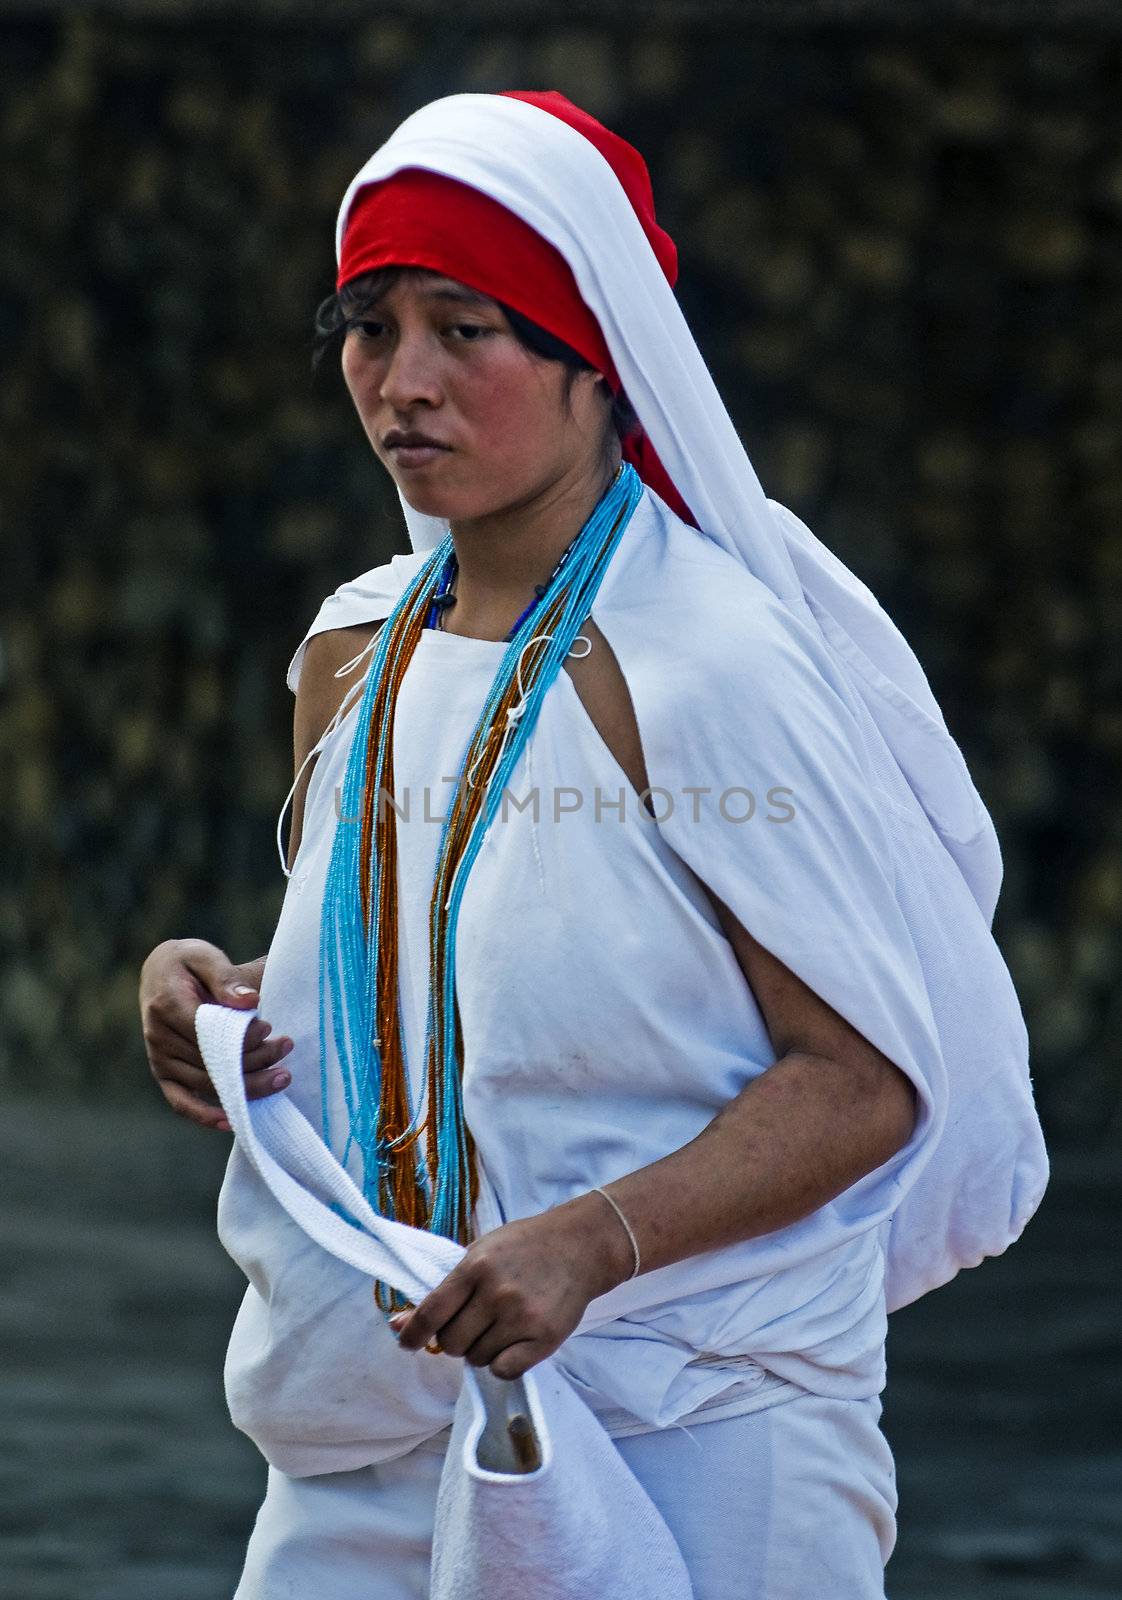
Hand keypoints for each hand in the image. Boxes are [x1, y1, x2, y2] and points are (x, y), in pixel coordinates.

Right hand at [139, 938, 291, 1131]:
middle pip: (211, 1061)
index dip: (239, 1036)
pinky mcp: (164, 1074)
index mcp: (167, 1005)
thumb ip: (226, 978)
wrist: (160, 972)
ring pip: (206, 1082)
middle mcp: (158, 1037)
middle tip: (287, 1047)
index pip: (207, 1032)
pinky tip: (233, 1120)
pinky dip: (204, 1115)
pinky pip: (181, 1101)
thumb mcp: (205, 957)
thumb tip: (250, 1001)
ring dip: (245, 1085)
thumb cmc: (188, 962)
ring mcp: (160, 1059)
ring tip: (282, 1077)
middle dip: (254, 1059)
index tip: (268, 1029)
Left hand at [387, 1193, 633, 1379]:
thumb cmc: (522, 1247)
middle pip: (451, 1343)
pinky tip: (511, 1343)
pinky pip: (504, 1370)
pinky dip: (501, 1362)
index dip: (413, 1334)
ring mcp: (522, 1317)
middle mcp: (497, 1293)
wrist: (579, 1246)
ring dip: (479, 1349)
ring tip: (497, 1327)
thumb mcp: (479, 1255)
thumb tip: (398, 1325)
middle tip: (471, 1323)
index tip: (406, 1343)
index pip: (432, 1312)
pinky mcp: (545, 1338)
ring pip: (476, 1359)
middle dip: (453, 1339)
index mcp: (475, 1267)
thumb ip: (443, 1291)